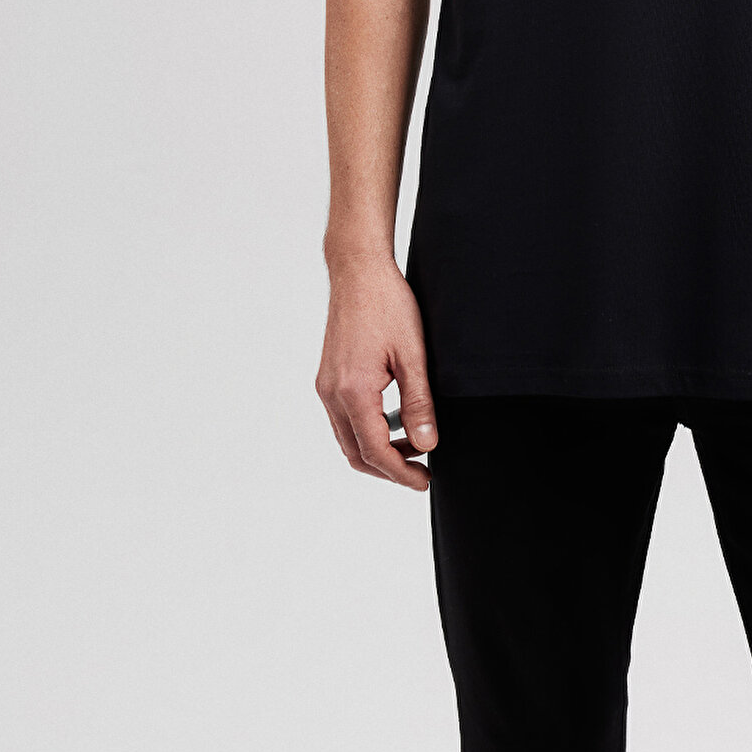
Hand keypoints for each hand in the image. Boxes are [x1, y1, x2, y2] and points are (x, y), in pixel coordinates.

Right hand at [316, 252, 436, 491]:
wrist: (358, 271)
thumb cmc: (387, 304)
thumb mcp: (413, 354)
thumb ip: (418, 403)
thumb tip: (426, 443)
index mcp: (352, 390)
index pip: (374, 451)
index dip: (401, 472)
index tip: (424, 480)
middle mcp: (332, 393)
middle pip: (356, 453)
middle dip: (388, 468)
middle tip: (421, 471)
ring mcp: (326, 386)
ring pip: (348, 438)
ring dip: (378, 449)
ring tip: (414, 443)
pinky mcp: (327, 377)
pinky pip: (344, 418)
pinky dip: (367, 429)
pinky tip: (395, 420)